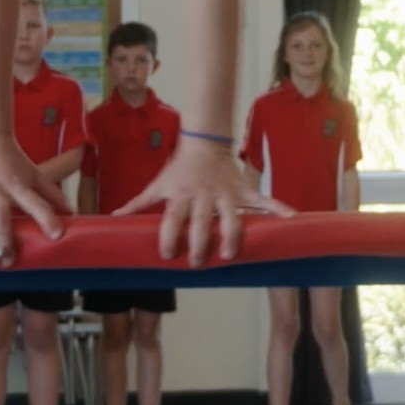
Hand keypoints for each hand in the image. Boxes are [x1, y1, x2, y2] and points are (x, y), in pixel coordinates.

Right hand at [0, 134, 69, 265]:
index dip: (46, 218)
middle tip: (9, 260)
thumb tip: (71, 213)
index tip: (57, 235)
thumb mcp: (35, 173)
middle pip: (2, 218)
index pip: (35, 203)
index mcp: (18, 185)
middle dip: (5, 241)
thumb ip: (51, 194)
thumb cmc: (12, 159)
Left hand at [115, 139, 294, 266]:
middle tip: (197, 262)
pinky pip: (263, 200)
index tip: (166, 254)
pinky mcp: (243, 190)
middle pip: (201, 222)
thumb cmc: (178, 169)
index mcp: (181, 195)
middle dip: (199, 243)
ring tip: (230, 253)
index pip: (172, 218)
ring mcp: (226, 193)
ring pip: (231, 216)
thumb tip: (112, 218)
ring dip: (232, 234)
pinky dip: (278, 208)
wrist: (204, 142)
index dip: (168, 236)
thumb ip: (137, 204)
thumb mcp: (157, 185)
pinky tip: (292, 218)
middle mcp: (203, 196)